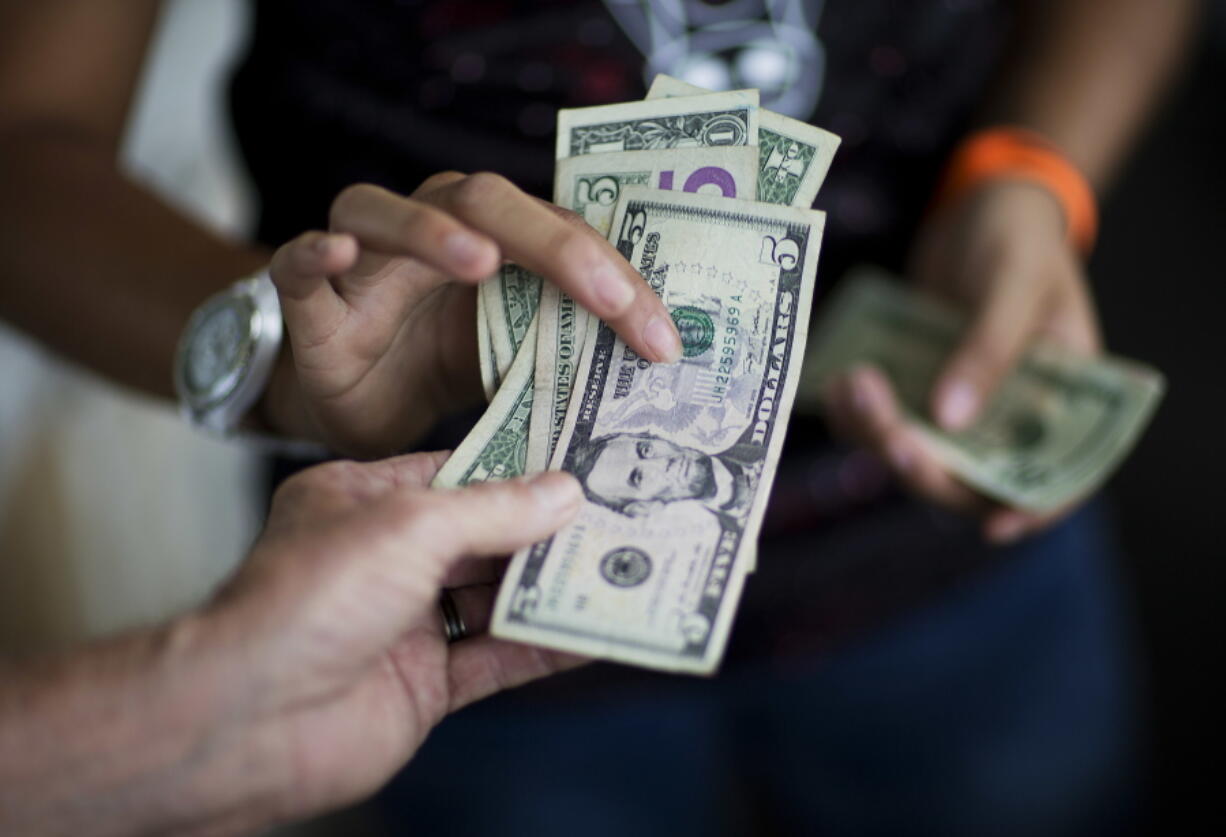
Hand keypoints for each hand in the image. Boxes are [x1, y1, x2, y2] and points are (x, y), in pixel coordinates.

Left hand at [201, 453, 583, 824]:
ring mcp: (403, 625)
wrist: (251, 719)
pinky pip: (496, 660)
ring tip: (620, 565)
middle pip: (481, 538)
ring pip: (493, 599)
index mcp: (360, 501)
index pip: (453, 473)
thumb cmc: (308, 598)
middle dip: (544, 530)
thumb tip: (564, 493)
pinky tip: (592, 630)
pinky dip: (544, 646)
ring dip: (551, 586)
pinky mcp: (422, 686)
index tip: (579, 461)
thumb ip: (493, 509)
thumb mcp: (409, 525)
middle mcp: (382, 560)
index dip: (517, 468)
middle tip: (616, 514)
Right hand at [260, 173, 680, 456]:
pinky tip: (337, 254)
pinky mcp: (310, 299)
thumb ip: (557, 348)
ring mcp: (365, 258)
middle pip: (486, 201)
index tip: (662, 341)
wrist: (355, 402)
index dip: (617, 281)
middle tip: (608, 299)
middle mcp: (431, 229)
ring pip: (389, 212)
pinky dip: (316, 251)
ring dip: (435, 231)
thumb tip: (648, 373)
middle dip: (556, 247)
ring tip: (481, 262)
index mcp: (492, 239)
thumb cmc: (438, 367)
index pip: (561, 234)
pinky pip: (299, 263)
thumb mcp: (509, 360)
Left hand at [824, 181, 1101, 541]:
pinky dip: (856, 413)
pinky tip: (835, 382)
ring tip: (853, 383)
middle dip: (926, 467)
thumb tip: (949, 420)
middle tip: (889, 435)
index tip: (994, 527)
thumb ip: (987, 350)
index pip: (1056, 474)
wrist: (979, 206)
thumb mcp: (1013, 284)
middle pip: (969, 478)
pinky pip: (881, 422)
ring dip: (879, 435)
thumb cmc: (1017, 238)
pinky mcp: (913, 390)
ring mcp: (956, 408)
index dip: (1029, 508)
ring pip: (916, 453)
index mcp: (1062, 400)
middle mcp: (1008, 417)